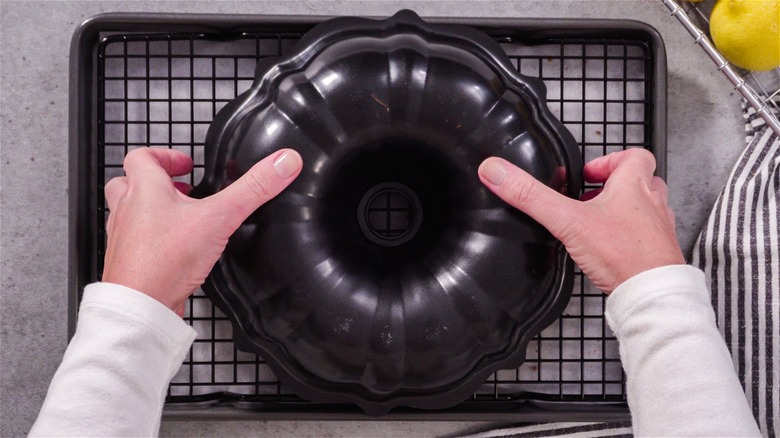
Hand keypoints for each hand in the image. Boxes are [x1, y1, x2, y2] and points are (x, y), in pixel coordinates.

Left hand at [102, 147, 302, 314]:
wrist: (140, 303)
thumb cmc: (165, 259)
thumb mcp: (220, 216)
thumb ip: (254, 189)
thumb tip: (283, 162)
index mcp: (144, 189)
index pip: (142, 156)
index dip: (165, 155)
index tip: (188, 164)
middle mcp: (128, 210)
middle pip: (129, 182)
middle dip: (155, 181)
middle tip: (180, 186)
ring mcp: (123, 237)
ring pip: (129, 212)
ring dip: (150, 209)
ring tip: (179, 216)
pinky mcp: (128, 262)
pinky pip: (136, 242)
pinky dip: (152, 240)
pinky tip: (175, 250)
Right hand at [478, 148, 683, 292]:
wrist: (651, 292)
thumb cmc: (622, 254)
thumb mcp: (567, 220)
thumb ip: (530, 196)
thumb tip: (497, 171)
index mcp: (634, 186)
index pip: (634, 156)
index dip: (609, 160)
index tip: (587, 174)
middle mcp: (652, 204)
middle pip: (640, 181)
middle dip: (614, 186)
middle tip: (591, 196)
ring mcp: (659, 229)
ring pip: (646, 209)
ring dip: (624, 211)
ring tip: (598, 222)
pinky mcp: (659, 254)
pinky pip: (646, 237)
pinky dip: (630, 238)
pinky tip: (610, 251)